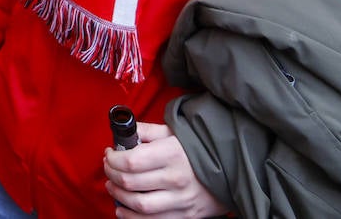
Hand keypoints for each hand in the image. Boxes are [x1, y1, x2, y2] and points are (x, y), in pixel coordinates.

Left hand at [102, 122, 227, 217]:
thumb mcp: (174, 132)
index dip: (113, 159)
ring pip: (139, 205)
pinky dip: (131, 218)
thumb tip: (124, 131)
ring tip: (112, 186)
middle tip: (108, 168)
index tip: (109, 154)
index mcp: (172, 154)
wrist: (231, 170)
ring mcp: (181, 200)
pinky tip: (122, 208)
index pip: (130, 161)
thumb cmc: (197, 149)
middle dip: (111, 175)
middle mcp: (176, 178)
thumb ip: (147, 131)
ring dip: (118, 196)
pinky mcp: (185, 216)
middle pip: (131, 183)